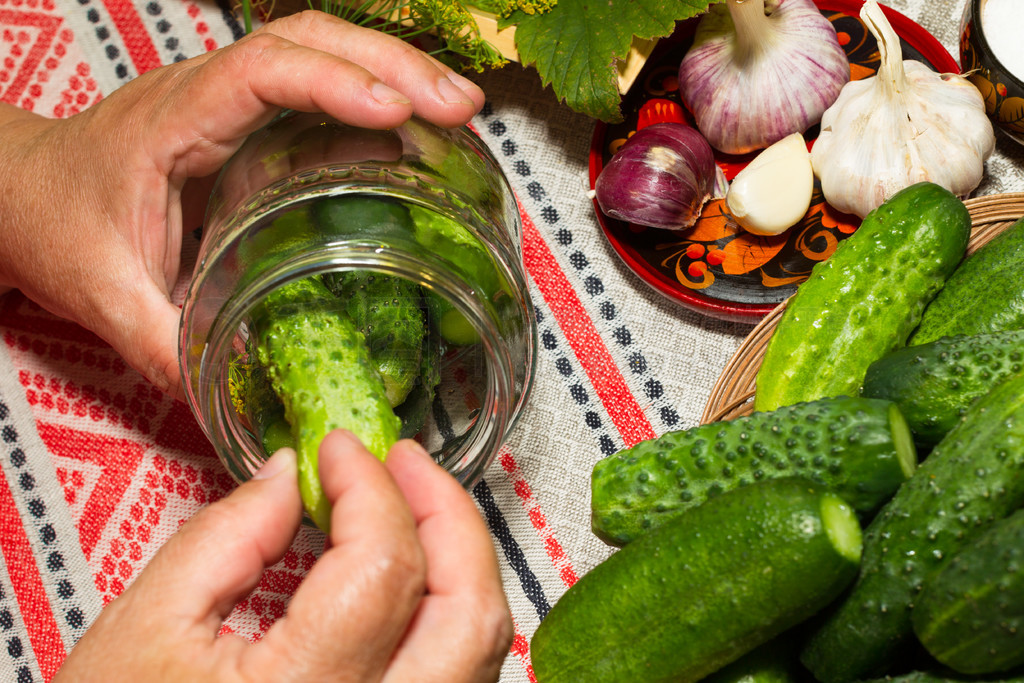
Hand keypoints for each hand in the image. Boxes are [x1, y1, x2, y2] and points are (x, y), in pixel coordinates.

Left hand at [0, 11, 484, 398]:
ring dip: (394, 67)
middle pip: (312, 39)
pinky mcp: (245, 118)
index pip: (263, 73)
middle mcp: (207, 92)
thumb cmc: (52, 224)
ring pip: (321, 47)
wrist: (19, 192)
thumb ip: (168, 350)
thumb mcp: (106, 296)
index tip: (395, 112)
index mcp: (174, 122)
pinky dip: (372, 92)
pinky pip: (316, 84)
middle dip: (393, 63)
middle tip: (460, 107)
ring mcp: (229, 99)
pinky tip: (413, 126)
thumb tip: (235, 401)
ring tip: (458, 109)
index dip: (334, 83)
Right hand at [55, 430, 512, 681]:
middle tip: (404, 462)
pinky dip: (448, 610)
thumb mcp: (145, 627)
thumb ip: (225, 536)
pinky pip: (459, 675)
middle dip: (448, 515)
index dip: (369, 486)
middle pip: (467, 612)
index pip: (381, 565)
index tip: (340, 449)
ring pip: (479, 649)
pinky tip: (414, 571)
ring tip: (413, 504)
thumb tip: (292, 473)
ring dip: (460, 560)